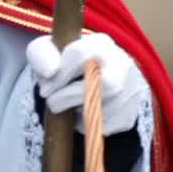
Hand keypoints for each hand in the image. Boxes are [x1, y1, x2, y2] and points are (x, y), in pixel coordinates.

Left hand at [26, 32, 147, 135]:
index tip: (46, 89)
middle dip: (71, 97)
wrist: (87, 79)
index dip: (61, 75)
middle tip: (53, 102)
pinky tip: (81, 113)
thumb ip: (42, 56)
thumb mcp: (46, 52)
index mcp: (101, 43)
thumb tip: (51, 72)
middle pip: (106, 84)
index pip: (82, 55)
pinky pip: (106, 128)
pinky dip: (87, 125)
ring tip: (68, 105)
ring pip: (106, 109)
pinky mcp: (128, 116)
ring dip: (78, 112)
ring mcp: (130, 91)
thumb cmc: (62, 63)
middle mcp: (123, 65)